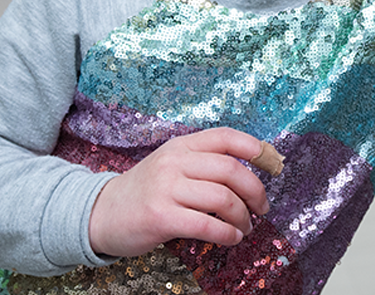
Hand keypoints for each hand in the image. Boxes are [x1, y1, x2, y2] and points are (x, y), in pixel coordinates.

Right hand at [88, 128, 271, 257]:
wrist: (100, 213)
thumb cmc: (146, 191)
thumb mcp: (172, 165)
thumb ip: (205, 163)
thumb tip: (253, 172)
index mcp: (181, 146)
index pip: (225, 137)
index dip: (255, 148)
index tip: (274, 164)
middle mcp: (174, 162)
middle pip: (232, 170)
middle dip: (256, 191)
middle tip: (262, 207)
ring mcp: (166, 189)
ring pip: (223, 199)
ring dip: (243, 217)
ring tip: (245, 227)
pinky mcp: (160, 217)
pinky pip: (207, 225)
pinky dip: (227, 234)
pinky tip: (231, 238)